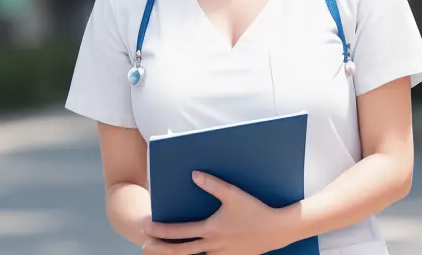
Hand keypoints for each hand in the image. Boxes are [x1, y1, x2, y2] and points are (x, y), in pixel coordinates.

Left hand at [142, 171, 291, 254]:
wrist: (277, 231)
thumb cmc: (255, 210)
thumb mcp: (233, 194)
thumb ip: (212, 184)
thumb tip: (194, 175)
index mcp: (211, 230)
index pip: (180, 232)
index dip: (162, 230)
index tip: (147, 228)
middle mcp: (213, 246)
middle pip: (180, 251)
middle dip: (161, 248)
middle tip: (144, 246)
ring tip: (165, 251)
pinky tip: (194, 254)